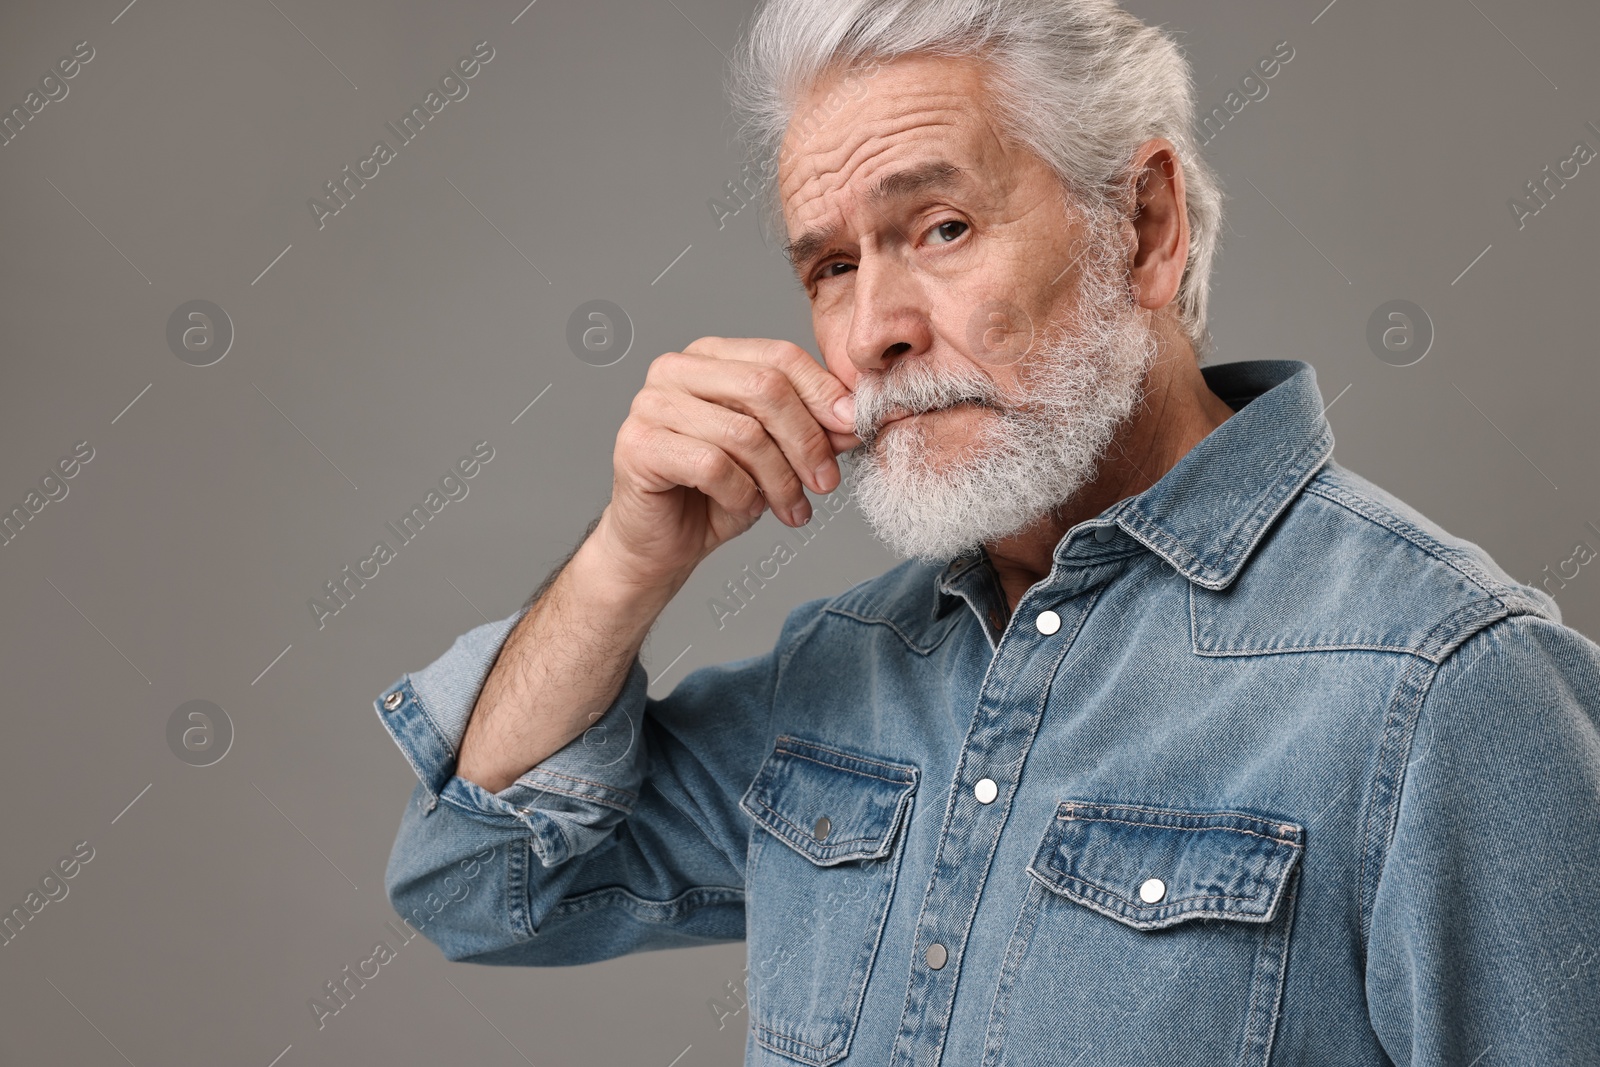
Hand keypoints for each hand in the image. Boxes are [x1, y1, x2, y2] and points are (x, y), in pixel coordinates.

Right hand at [593, 337, 859, 586]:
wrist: (660, 545)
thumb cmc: (715, 494)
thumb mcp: (778, 456)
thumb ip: (813, 429)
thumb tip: (855, 416)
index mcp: (710, 356)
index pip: (779, 357)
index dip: (823, 393)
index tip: (853, 428)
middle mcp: (675, 369)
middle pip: (765, 388)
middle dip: (807, 440)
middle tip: (826, 481)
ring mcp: (650, 405)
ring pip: (744, 433)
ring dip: (780, 479)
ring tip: (791, 507)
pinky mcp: (638, 446)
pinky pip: (712, 465)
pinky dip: (742, 494)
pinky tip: (747, 509)